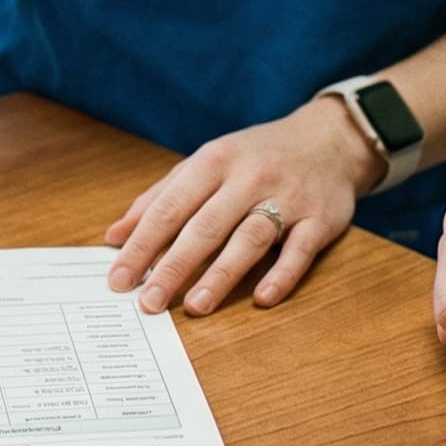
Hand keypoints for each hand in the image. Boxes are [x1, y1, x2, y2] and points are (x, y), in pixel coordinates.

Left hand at [104, 99, 379, 315]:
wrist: (330, 139)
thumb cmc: (256, 156)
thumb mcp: (206, 163)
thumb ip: (160, 197)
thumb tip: (114, 236)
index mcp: (214, 161)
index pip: (170, 207)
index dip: (141, 244)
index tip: (118, 279)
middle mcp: (249, 177)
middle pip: (205, 226)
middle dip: (173, 266)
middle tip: (148, 302)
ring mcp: (287, 198)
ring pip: (250, 238)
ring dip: (221, 274)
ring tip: (195, 306)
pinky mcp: (320, 219)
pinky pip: (300, 250)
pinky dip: (282, 275)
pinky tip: (262, 299)